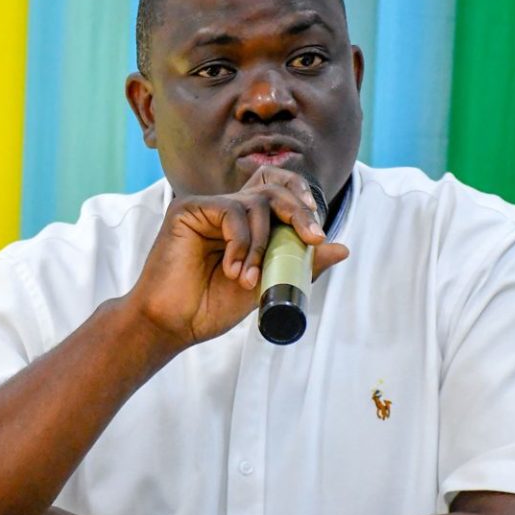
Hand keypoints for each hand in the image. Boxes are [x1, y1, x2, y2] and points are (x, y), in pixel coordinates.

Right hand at [124, 166, 348, 349]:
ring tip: (248, 279)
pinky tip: (232, 270)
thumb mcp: (266, 285)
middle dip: (299, 212)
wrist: (173, 324)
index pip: (277, 192)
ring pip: (254, 203)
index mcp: (244, 224)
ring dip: (260, 244)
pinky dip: (240, 242)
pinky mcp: (187, 209)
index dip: (300, 198)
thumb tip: (342, 248)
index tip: (316, 231)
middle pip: (272, 190)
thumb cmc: (210, 307)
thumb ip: (299, 264)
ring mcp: (207, 207)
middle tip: (312, 240)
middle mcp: (227, 210)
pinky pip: (230, 210)